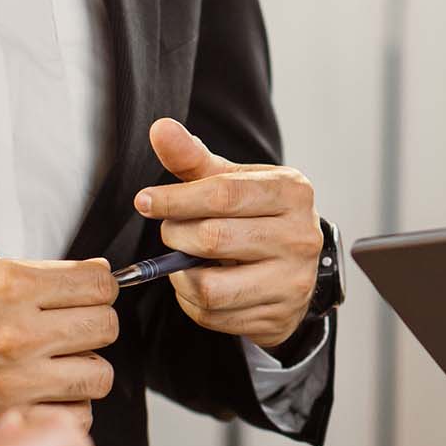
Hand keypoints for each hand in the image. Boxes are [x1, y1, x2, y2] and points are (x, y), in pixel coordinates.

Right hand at [0, 259, 118, 439]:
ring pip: (97, 376)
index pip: (99, 284)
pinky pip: (71, 421)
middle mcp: (18, 334)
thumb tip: (92, 274)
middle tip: (72, 331)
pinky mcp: (3, 422)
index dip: (100, 289)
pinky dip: (64, 412)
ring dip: (82, 371)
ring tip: (57, 367)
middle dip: (92, 327)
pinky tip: (42, 400)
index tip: (91, 294)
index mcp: (10, 288)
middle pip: (105, 328)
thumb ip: (36, 276)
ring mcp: (14, 383)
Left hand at [133, 119, 322, 349]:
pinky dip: (192, 302)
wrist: (296, 260)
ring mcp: (293, 280)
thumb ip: (192, 157)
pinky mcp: (279, 316)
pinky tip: (198, 282)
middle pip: (213, 239)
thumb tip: (160, 128)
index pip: (223, 194)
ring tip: (182, 261)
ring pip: (211, 287)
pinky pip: (215, 316)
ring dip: (180, 276)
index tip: (145, 201)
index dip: (175, 199)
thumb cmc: (257, 213)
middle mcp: (300, 236)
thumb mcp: (231, 180)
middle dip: (176, 236)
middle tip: (172, 231)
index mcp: (291, 191)